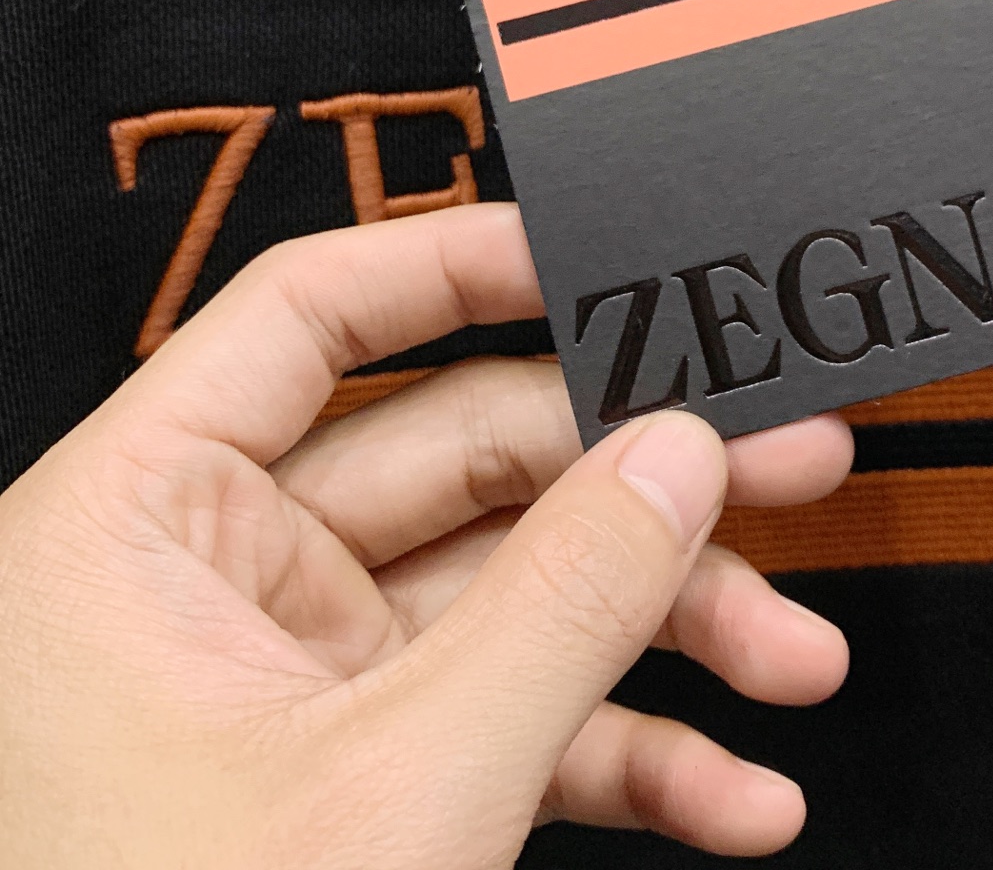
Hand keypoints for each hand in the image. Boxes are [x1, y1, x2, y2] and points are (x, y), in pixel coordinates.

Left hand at [0, 204, 851, 867]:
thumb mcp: (397, 784)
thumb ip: (557, 605)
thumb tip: (675, 459)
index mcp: (144, 524)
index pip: (314, 313)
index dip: (466, 263)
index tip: (604, 260)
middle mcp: (220, 576)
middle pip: (472, 454)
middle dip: (641, 484)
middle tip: (780, 462)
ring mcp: (301, 674)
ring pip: (517, 589)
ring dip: (667, 628)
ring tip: (792, 660)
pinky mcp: (363, 764)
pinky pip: (512, 713)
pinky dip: (628, 745)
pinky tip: (731, 787)